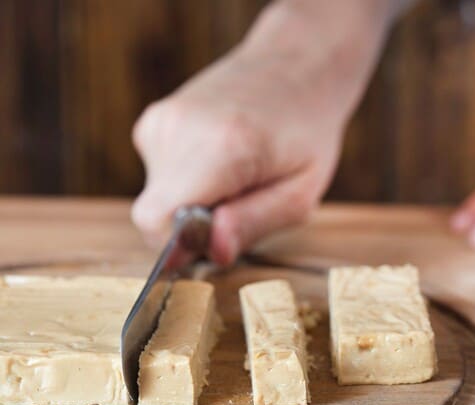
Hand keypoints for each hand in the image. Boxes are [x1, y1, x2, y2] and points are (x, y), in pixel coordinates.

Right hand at [131, 0, 396, 265]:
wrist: (294, 68)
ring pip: (155, 199)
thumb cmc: (306, 133)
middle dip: (191, 229)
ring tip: (234, 178)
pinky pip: (158, 178)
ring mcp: (160, 120)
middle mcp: (178, 129)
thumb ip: (253, 224)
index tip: (215, 241)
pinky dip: (185, 184)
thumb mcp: (300, 193)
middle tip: (239, 205)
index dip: (180, 247)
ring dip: (191, 205)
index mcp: (219, 148)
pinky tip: (219, 163)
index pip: (157, 222)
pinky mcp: (154, 121)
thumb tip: (211, 251)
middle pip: (154, 216)